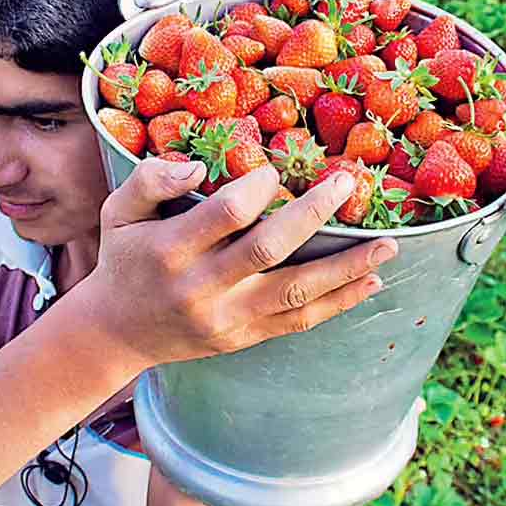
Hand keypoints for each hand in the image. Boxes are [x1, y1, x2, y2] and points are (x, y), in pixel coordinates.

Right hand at [83, 158, 398, 367]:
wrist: (117, 333)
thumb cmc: (124, 261)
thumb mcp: (117, 212)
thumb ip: (150, 180)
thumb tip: (199, 168)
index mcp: (170, 251)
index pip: (226, 214)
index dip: (259, 187)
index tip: (277, 170)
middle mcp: (202, 289)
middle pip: (269, 250)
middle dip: (314, 215)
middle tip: (348, 185)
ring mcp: (228, 319)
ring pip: (296, 293)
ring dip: (346, 269)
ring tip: (388, 246)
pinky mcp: (244, 338)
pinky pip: (298, 321)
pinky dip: (338, 303)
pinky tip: (369, 282)